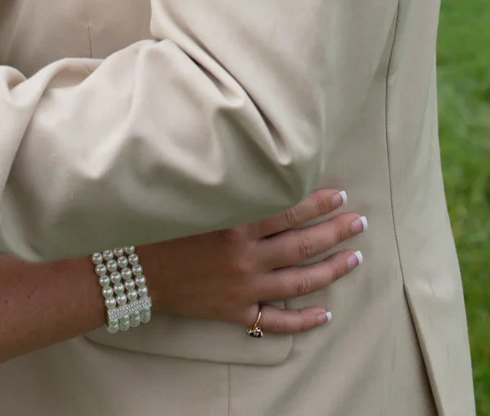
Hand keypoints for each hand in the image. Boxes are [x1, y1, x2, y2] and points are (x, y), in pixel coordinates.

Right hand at [139, 188, 365, 333]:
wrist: (129, 267)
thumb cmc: (157, 221)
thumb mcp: (194, 195)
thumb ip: (230, 185)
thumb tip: (263, 170)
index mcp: (236, 221)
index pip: (290, 209)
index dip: (318, 202)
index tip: (339, 193)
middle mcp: (245, 255)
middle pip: (302, 244)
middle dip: (336, 232)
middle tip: (360, 222)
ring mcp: (242, 287)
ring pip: (299, 280)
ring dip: (331, 269)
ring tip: (355, 258)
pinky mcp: (234, 311)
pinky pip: (276, 320)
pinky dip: (302, 320)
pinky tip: (325, 314)